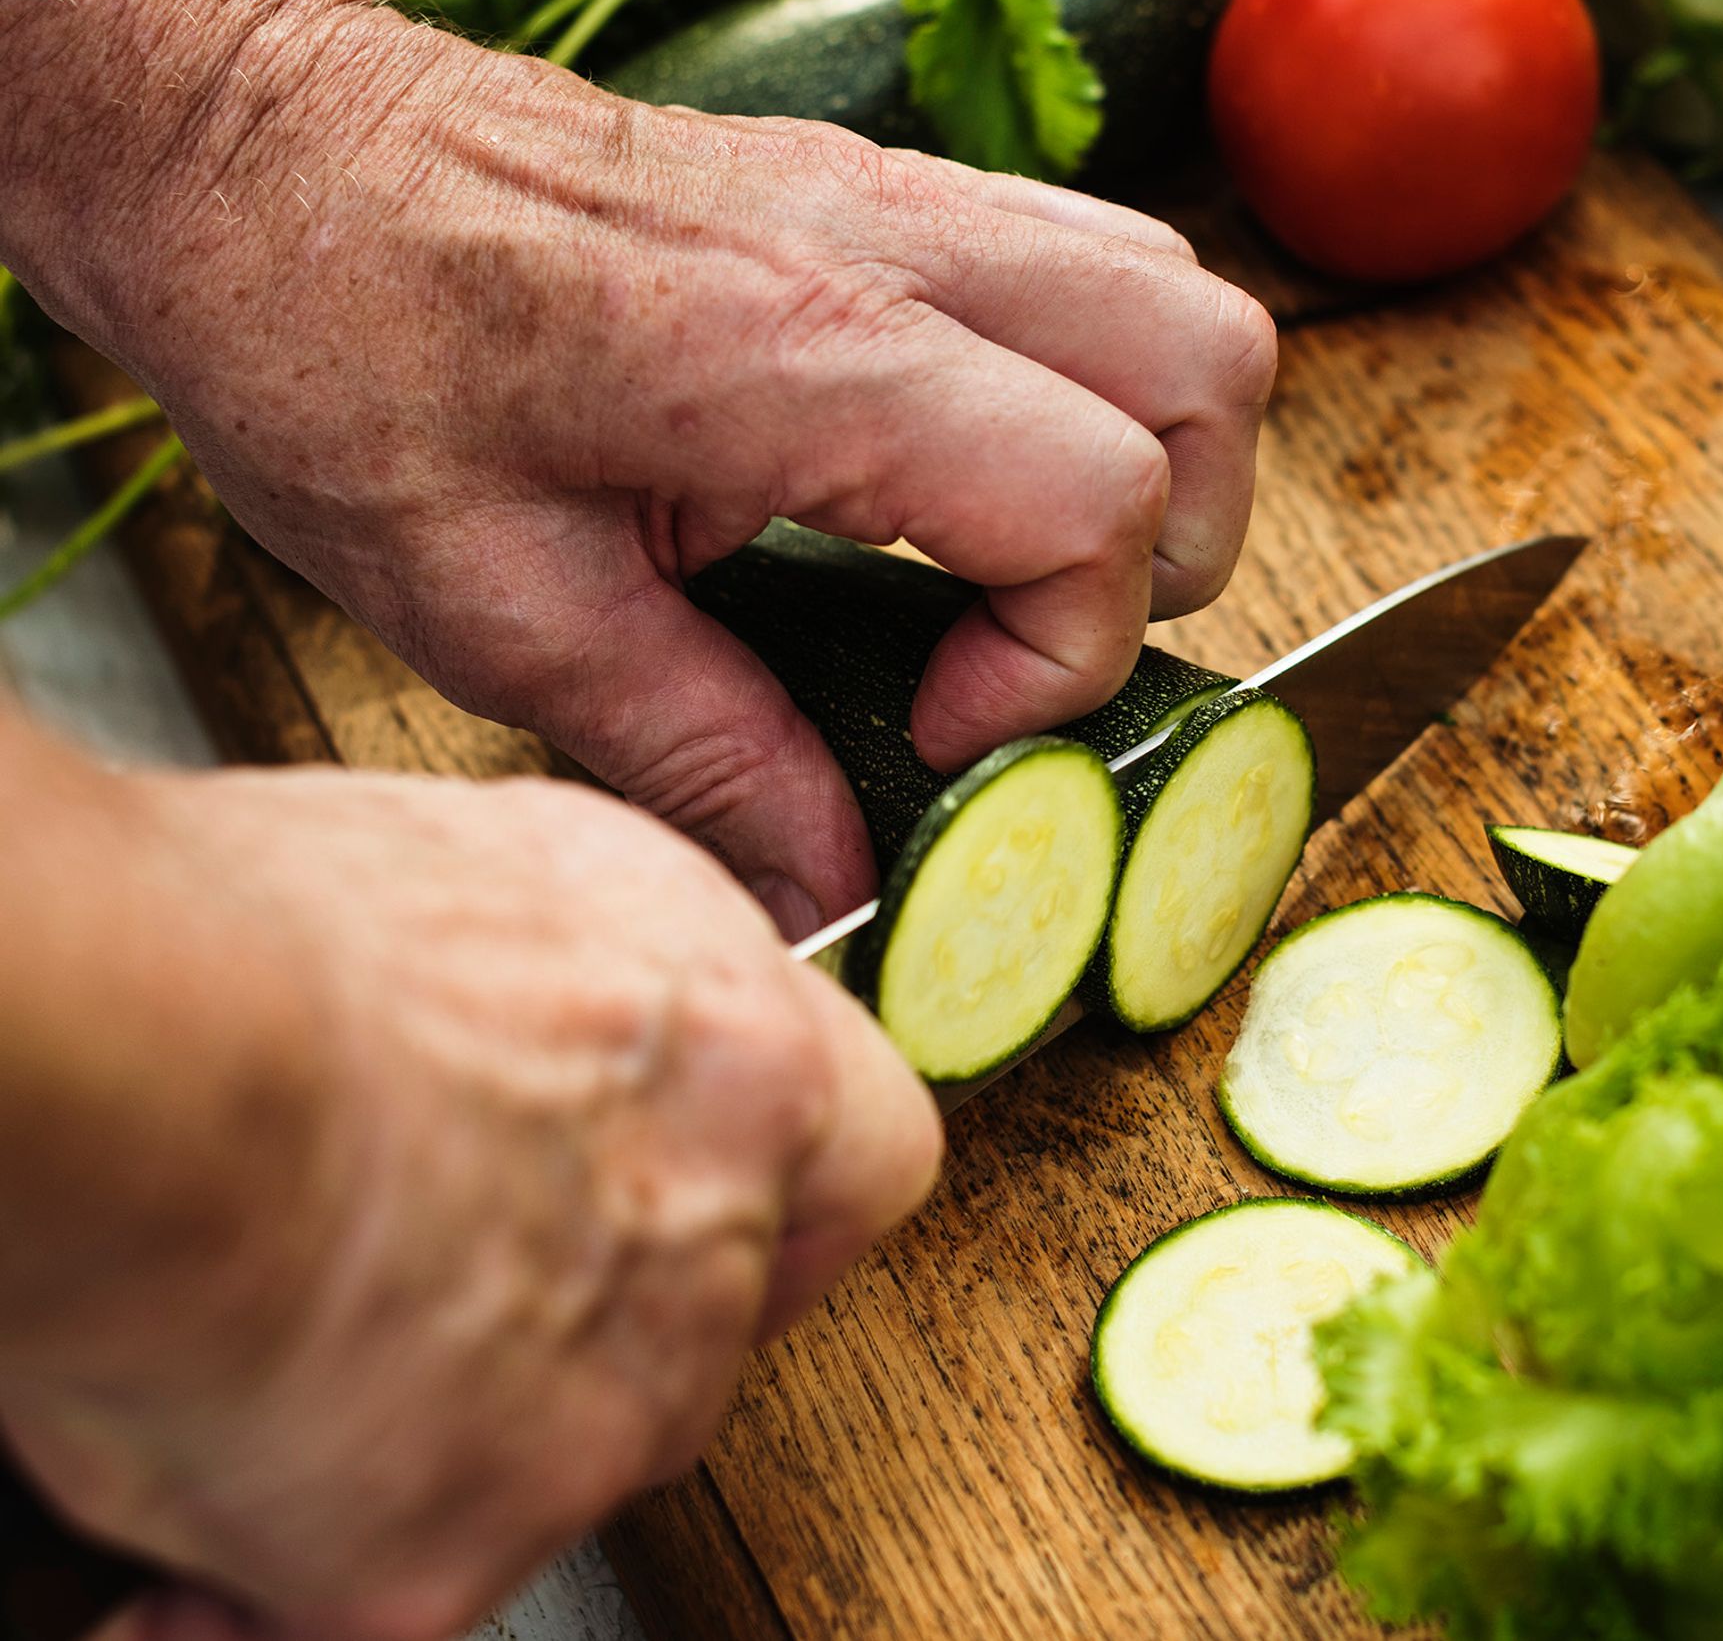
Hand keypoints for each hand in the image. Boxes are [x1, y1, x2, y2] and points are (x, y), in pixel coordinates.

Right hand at [0, 749, 938, 1640]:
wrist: (137, 1057)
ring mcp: (597, 1417)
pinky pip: (391, 1592)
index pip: (864, 1160)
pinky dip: (288, 1565)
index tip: (715, 1205)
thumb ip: (599, 979)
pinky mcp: (450, 1556)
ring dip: (447, 1433)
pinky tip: (205, 1491)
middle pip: (700, 1327)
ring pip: (559, 1463)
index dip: (784, 1196)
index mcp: (741, 1060)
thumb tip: (573, 1017)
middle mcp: (705, 1246)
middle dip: (584, 1319)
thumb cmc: (268, 928)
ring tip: (273, 1349)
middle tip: (432, 1272)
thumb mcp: (512, 874)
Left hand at [3, 0, 1276, 937]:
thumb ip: (702, 753)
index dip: (1059, 661)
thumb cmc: (340, 345)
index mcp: (804, 354)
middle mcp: (893, 248)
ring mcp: (901, 198)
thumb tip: (832, 879)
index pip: (1097, 502)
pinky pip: (1091, 266)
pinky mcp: (882, 190)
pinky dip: (1093, 386)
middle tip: (1030, 649)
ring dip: (1158, 458)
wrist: (261, 154)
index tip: (941, 726)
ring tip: (1022, 570)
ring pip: (1181, 301)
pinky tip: (963, 478)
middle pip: (1209, 372)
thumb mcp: (498, 607)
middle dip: (1176, 551)